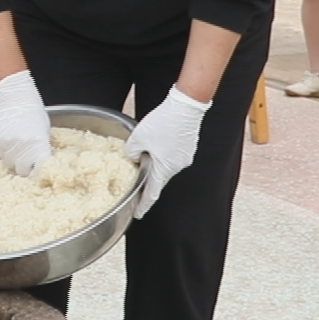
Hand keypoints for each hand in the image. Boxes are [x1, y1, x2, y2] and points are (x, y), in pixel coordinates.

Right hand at [0, 70, 51, 175]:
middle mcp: (22, 147)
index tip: (38, 170)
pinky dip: (7, 152)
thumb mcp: (44, 128)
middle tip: (29, 161)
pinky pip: (2, 155)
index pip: (38, 169)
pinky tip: (11, 143)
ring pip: (10, 164)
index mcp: (38, 144)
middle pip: (22, 171)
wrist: (13, 96)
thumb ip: (42, 146)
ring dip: (15, 161)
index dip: (38, 172)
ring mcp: (8, 145)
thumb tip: (41, 158)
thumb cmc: (32, 108)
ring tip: (19, 150)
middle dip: (26, 168)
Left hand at [124, 87, 208, 217]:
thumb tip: (131, 157)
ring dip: (154, 164)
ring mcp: (184, 157)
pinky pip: (171, 156)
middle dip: (146, 181)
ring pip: (164, 166)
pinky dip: (162, 154)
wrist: (186, 106)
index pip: (152, 194)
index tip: (137, 213)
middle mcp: (176, 167)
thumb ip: (131, 152)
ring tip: (143, 156)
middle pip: (158, 179)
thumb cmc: (164, 121)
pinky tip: (155, 144)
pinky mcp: (187, 147)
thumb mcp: (138, 138)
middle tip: (135, 181)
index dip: (143, 205)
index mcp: (164, 169)